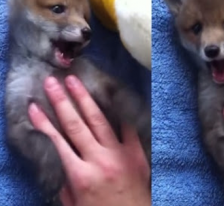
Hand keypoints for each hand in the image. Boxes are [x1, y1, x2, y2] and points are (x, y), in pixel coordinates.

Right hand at [28, 76, 150, 205]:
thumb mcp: (74, 203)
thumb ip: (67, 180)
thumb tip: (64, 158)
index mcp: (80, 176)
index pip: (57, 141)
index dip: (44, 122)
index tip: (34, 106)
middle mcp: (99, 161)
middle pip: (76, 125)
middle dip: (62, 101)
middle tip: (53, 82)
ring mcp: (120, 155)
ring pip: (99, 121)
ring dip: (85, 99)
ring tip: (74, 82)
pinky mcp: (137, 153)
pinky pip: (128, 127)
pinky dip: (119, 111)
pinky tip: (111, 95)